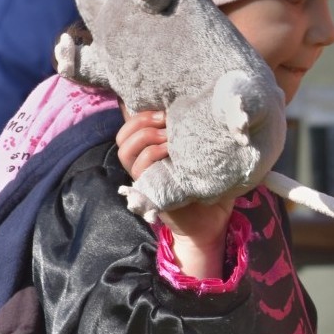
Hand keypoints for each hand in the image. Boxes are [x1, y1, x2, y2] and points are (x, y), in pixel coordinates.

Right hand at [116, 108, 234, 278]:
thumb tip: (209, 109)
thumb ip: (198, 138)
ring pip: (125, 152)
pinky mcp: (148, 192)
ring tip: (167, 135)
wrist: (210, 225)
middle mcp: (143, 166)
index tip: (165, 108)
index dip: (140, 115)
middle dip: (142, 121)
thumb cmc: (210, 190)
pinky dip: (151, 155)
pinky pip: (138, 170)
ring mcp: (144, 179)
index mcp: (152, 154)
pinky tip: (170, 152)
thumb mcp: (204, 159)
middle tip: (166, 119)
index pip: (131, 129)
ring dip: (146, 137)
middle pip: (122, 137)